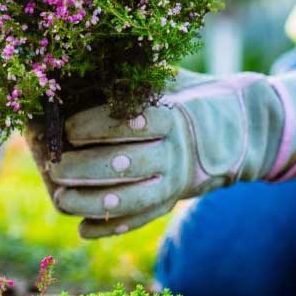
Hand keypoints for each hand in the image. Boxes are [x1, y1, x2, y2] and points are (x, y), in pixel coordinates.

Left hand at [47, 67, 295, 238]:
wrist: (242, 129)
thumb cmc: (191, 97)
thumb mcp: (172, 81)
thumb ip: (137, 79)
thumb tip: (86, 65)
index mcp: (174, 117)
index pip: (130, 124)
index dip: (96, 126)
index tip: (67, 128)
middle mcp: (176, 153)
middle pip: (125, 165)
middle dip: (84, 168)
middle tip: (53, 167)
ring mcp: (176, 182)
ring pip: (130, 198)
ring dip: (91, 202)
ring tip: (60, 199)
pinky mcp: (173, 200)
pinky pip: (142, 219)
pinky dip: (112, 227)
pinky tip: (83, 230)